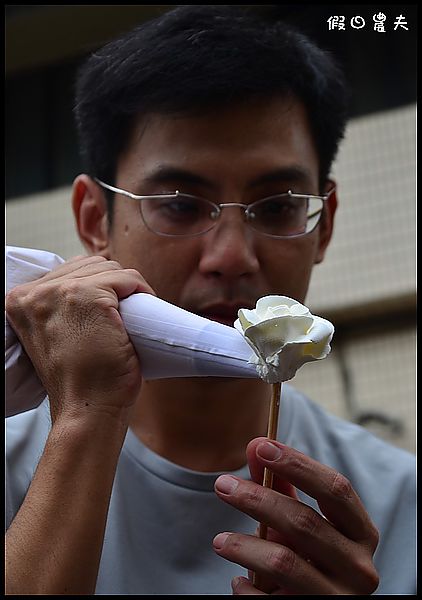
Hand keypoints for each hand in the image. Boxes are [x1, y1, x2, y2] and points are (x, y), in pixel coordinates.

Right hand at [5, 255, 154, 423]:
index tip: (112, 306)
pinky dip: (141, 289)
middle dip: (113, 284)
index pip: (69, 271)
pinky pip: (126, 278)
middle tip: (126, 311)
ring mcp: (59, 291)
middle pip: (89, 265)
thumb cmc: (80, 380)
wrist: (87, 409)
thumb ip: (63, 308)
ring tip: (133, 312)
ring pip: (108, 268)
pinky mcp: (87, 296)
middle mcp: (33, 292)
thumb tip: (97, 284)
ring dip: (127, 287)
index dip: (97, 285)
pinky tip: (143, 306)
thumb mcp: (58, 335)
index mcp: (21, 300)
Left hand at [213, 437, 378, 594]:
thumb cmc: (310, 559)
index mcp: (362, 533)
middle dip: (257, 499)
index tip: (260, 446)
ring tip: (219, 541)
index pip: (335, 488)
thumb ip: (281, 487)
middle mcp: (359, 568)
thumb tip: (255, 445)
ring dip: (243, 547)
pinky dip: (246, 588)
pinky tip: (239, 581)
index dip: (297, 464)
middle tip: (222, 485)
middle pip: (304, 522)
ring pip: (284, 562)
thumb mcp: (302, 523)